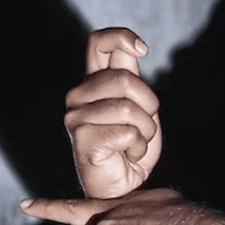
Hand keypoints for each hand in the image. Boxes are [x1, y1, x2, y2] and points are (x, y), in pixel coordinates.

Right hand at [68, 28, 161, 198]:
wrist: (124, 186)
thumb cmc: (132, 146)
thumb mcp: (140, 107)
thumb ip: (133, 78)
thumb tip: (136, 49)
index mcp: (94, 83)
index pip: (99, 42)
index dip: (122, 37)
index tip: (143, 50)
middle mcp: (80, 95)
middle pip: (124, 78)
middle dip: (148, 104)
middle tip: (145, 125)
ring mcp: (76, 116)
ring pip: (128, 107)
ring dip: (145, 130)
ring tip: (136, 143)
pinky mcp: (82, 138)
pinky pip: (128, 132)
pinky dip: (138, 147)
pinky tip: (128, 155)